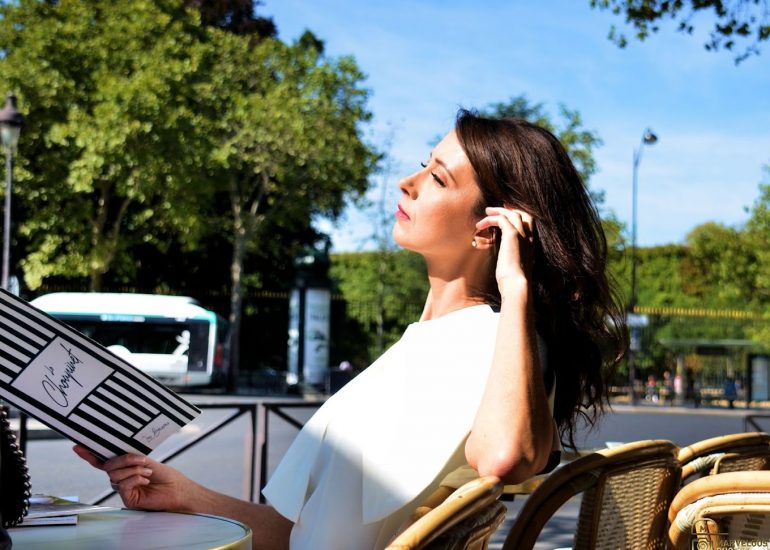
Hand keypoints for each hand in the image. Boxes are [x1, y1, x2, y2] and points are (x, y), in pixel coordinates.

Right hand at [73, 444, 194, 511]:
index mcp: (125, 467)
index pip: (103, 461)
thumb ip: (131, 458)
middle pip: (109, 465)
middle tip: (142, 460)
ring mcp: (123, 489)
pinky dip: (135, 479)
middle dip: (125, 460)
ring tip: (148, 472)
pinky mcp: (127, 498)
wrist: (177, 490)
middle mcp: (121, 478)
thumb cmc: (166, 476)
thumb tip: (119, 452)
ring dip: (133, 469)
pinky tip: (146, 481)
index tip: (78, 446)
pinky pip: (122, 484)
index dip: (90, 454)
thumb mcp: (147, 462)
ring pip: (115, 474)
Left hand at [476, 207, 534, 294]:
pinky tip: (480, 225)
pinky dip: (490, 219)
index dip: (520, 217)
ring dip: (498, 211)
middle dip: (512, 208)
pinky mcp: (512, 235)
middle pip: (524, 215)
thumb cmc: (513, 282)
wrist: (517, 285)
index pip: (529, 224)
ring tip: (486, 211)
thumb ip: (511, 260)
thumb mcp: (513, 268)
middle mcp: (529, 238)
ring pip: (512, 214)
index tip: (509, 214)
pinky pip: (501, 219)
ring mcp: (522, 235)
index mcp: (531, 246)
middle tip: (501, 206)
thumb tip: (504, 260)